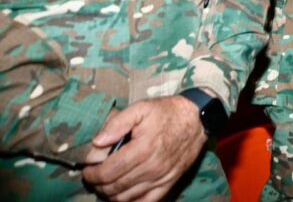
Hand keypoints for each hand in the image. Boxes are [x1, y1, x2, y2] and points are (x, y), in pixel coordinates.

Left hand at [83, 96, 206, 201]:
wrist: (197, 118)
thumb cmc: (167, 112)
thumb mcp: (141, 108)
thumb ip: (117, 123)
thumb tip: (96, 142)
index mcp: (142, 148)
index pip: (108, 172)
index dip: (92, 174)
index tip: (87, 169)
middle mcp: (152, 167)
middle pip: (115, 187)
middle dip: (98, 185)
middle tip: (94, 176)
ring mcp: (162, 177)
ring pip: (126, 198)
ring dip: (111, 194)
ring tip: (106, 184)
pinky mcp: (170, 182)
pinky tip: (123, 194)